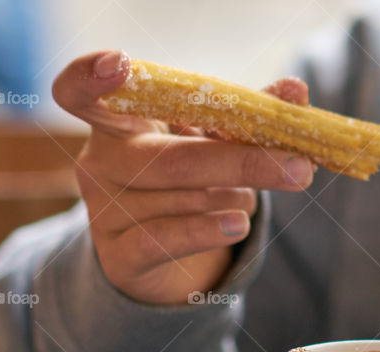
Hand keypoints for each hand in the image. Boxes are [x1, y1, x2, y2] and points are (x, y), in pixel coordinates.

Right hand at [53, 50, 312, 304]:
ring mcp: (104, 213)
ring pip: (182, 201)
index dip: (91, 76)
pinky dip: (207, 231)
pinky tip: (236, 225)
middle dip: (241, 163)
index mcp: (116, 122)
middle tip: (298, 166)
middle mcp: (99, 163)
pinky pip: (165, 239)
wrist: (158, 258)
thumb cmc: (184, 182)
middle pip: (170, 159)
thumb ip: (245, 115)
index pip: (81, 93)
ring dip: (234, 199)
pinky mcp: (117, 258)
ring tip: (246, 199)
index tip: (120, 63)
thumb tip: (294, 92)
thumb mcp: (209, 141)